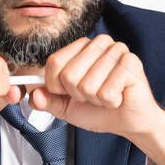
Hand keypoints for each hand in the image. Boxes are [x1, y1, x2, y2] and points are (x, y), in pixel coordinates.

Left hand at [29, 34, 164, 164]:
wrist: (129, 122)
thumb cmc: (99, 110)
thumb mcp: (66, 107)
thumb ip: (47, 100)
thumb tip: (32, 95)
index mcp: (80, 47)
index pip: (53, 63)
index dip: (57, 86)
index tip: (70, 93)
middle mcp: (98, 43)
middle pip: (69, 75)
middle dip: (79, 95)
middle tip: (93, 96)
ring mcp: (116, 51)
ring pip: (87, 85)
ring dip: (96, 100)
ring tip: (107, 97)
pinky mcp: (131, 63)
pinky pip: (106, 92)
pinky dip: (110, 102)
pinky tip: (119, 97)